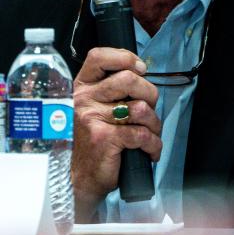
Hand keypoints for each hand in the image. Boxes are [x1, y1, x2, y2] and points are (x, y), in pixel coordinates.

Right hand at [71, 47, 160, 221]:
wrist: (79, 177)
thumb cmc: (91, 143)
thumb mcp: (93, 109)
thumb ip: (111, 91)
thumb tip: (141, 75)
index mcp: (81, 88)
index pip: (99, 57)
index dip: (125, 58)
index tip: (140, 69)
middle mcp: (83, 99)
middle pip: (128, 79)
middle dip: (150, 94)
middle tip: (148, 110)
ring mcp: (92, 118)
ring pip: (141, 108)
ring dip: (154, 123)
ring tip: (149, 133)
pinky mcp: (105, 138)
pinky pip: (142, 134)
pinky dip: (153, 145)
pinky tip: (148, 151)